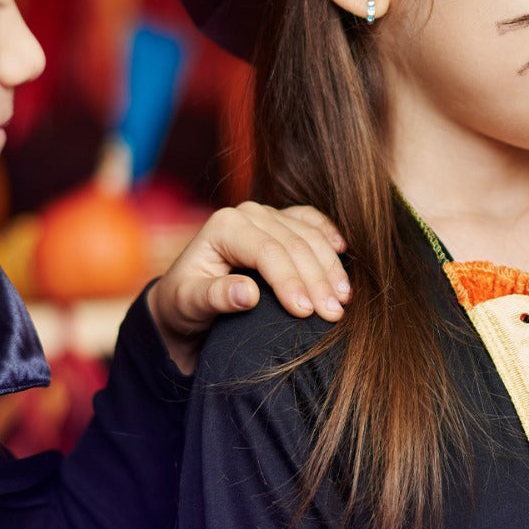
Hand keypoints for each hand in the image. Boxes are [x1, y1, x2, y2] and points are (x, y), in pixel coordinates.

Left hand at [146, 202, 349, 373]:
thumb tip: (250, 294)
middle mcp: (248, 213)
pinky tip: (344, 253)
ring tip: (343, 301)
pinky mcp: (282, 222)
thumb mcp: (188, 303)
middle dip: (317, 280)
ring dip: (330, 268)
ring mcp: (268, 215)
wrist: (186, 299)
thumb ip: (215, 297)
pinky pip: (313, 222)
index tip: (306, 313)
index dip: (290, 281)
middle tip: (334, 315)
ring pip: (310, 235)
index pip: (268, 252)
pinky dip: (330, 237)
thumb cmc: (184, 303)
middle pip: (294, 244)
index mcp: (225, 225)